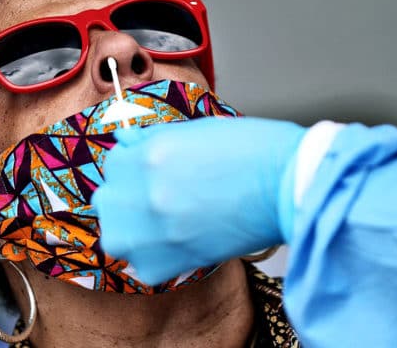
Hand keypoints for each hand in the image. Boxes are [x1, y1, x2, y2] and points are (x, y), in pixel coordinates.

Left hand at [92, 117, 305, 284]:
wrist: (289, 185)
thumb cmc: (252, 152)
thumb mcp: (194, 131)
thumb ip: (152, 140)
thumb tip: (126, 143)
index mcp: (144, 153)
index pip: (114, 162)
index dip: (135, 168)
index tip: (150, 176)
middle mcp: (138, 191)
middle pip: (107, 200)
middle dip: (128, 199)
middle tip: (160, 201)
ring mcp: (148, 230)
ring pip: (116, 236)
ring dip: (135, 231)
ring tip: (169, 225)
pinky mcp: (163, 263)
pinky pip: (141, 266)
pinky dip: (157, 260)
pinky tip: (182, 244)